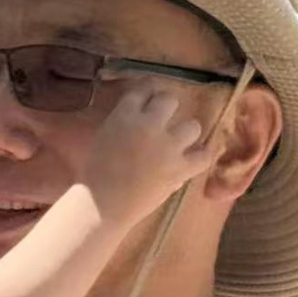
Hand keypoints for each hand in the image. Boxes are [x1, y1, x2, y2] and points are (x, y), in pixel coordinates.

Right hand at [89, 86, 211, 227]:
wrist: (102, 206)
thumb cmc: (93, 177)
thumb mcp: (102, 140)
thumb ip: (122, 127)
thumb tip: (143, 124)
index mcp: (124, 116)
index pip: (142, 90)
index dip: (148, 91)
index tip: (150, 97)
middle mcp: (149, 125)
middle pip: (169, 100)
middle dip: (166, 108)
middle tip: (162, 120)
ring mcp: (167, 146)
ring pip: (192, 126)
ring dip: (186, 133)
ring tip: (180, 142)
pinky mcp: (179, 168)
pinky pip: (203, 157)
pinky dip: (202, 157)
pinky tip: (198, 157)